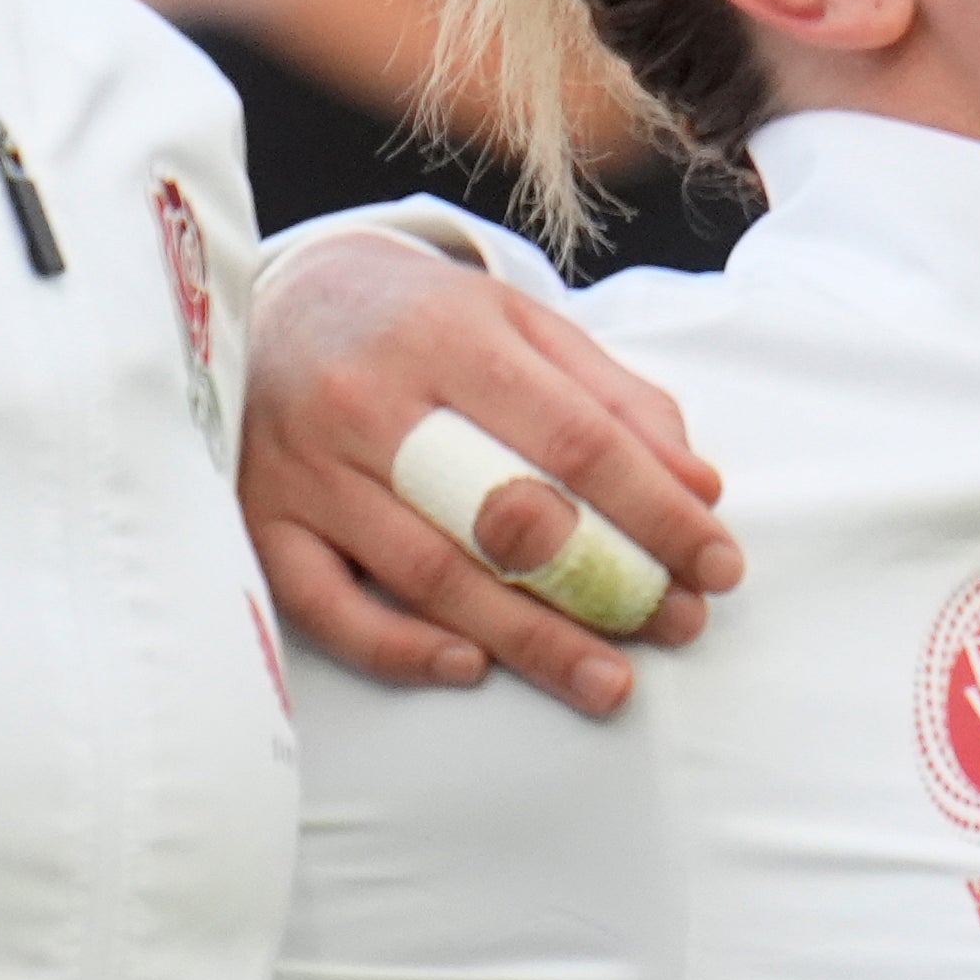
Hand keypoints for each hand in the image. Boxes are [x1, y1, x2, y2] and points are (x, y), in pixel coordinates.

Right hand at [242, 236, 739, 716]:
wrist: (278, 299)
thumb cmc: (421, 323)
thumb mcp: (521, 326)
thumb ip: (613, 398)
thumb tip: (700, 488)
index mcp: (452, 339)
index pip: (574, 439)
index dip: (656, 511)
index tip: (718, 564)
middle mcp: (371, 402)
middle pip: (503, 514)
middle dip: (604, 584)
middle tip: (676, 627)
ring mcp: (308, 468)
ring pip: (428, 574)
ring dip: (528, 640)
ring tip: (608, 680)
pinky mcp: (260, 520)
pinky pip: (327, 606)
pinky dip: (399, 647)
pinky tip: (471, 669)